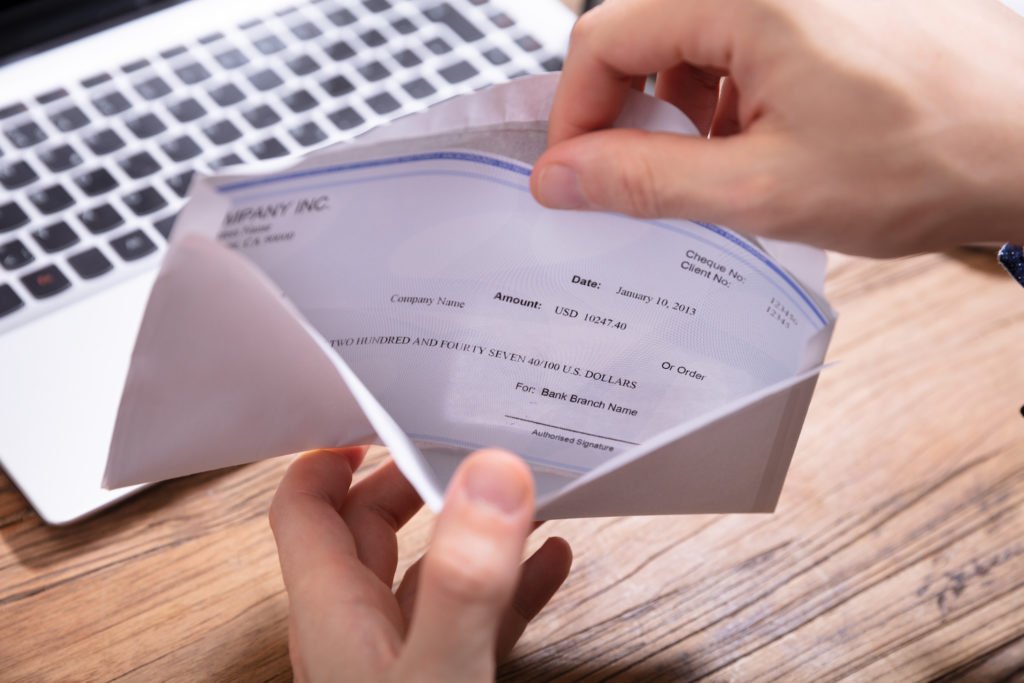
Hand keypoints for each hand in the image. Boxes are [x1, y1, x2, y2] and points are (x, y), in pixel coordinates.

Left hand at [269, 448, 571, 681]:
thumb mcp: (439, 669)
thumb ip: (463, 578)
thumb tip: (491, 475)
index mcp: (333, 614)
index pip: (306, 509)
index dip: (331, 457)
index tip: (382, 416)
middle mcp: (355, 631)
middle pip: (368, 530)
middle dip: (414, 480)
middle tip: (463, 444)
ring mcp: (397, 658)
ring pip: (426, 572)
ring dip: (471, 529)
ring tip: (522, 494)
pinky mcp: (441, 679)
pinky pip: (471, 619)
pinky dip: (508, 585)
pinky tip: (547, 564)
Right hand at [531, 0, 1023, 256]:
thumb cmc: (929, 156)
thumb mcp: (762, 187)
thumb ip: (644, 180)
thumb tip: (560, 176)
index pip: (601, 37)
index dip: (575, 115)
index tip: (576, 174)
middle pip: (643, 33)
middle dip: (633, 113)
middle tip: (651, 178)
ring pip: (691, 39)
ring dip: (685, 109)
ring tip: (728, 165)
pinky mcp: (823, 5)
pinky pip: (742, 38)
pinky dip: (731, 95)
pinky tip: (766, 141)